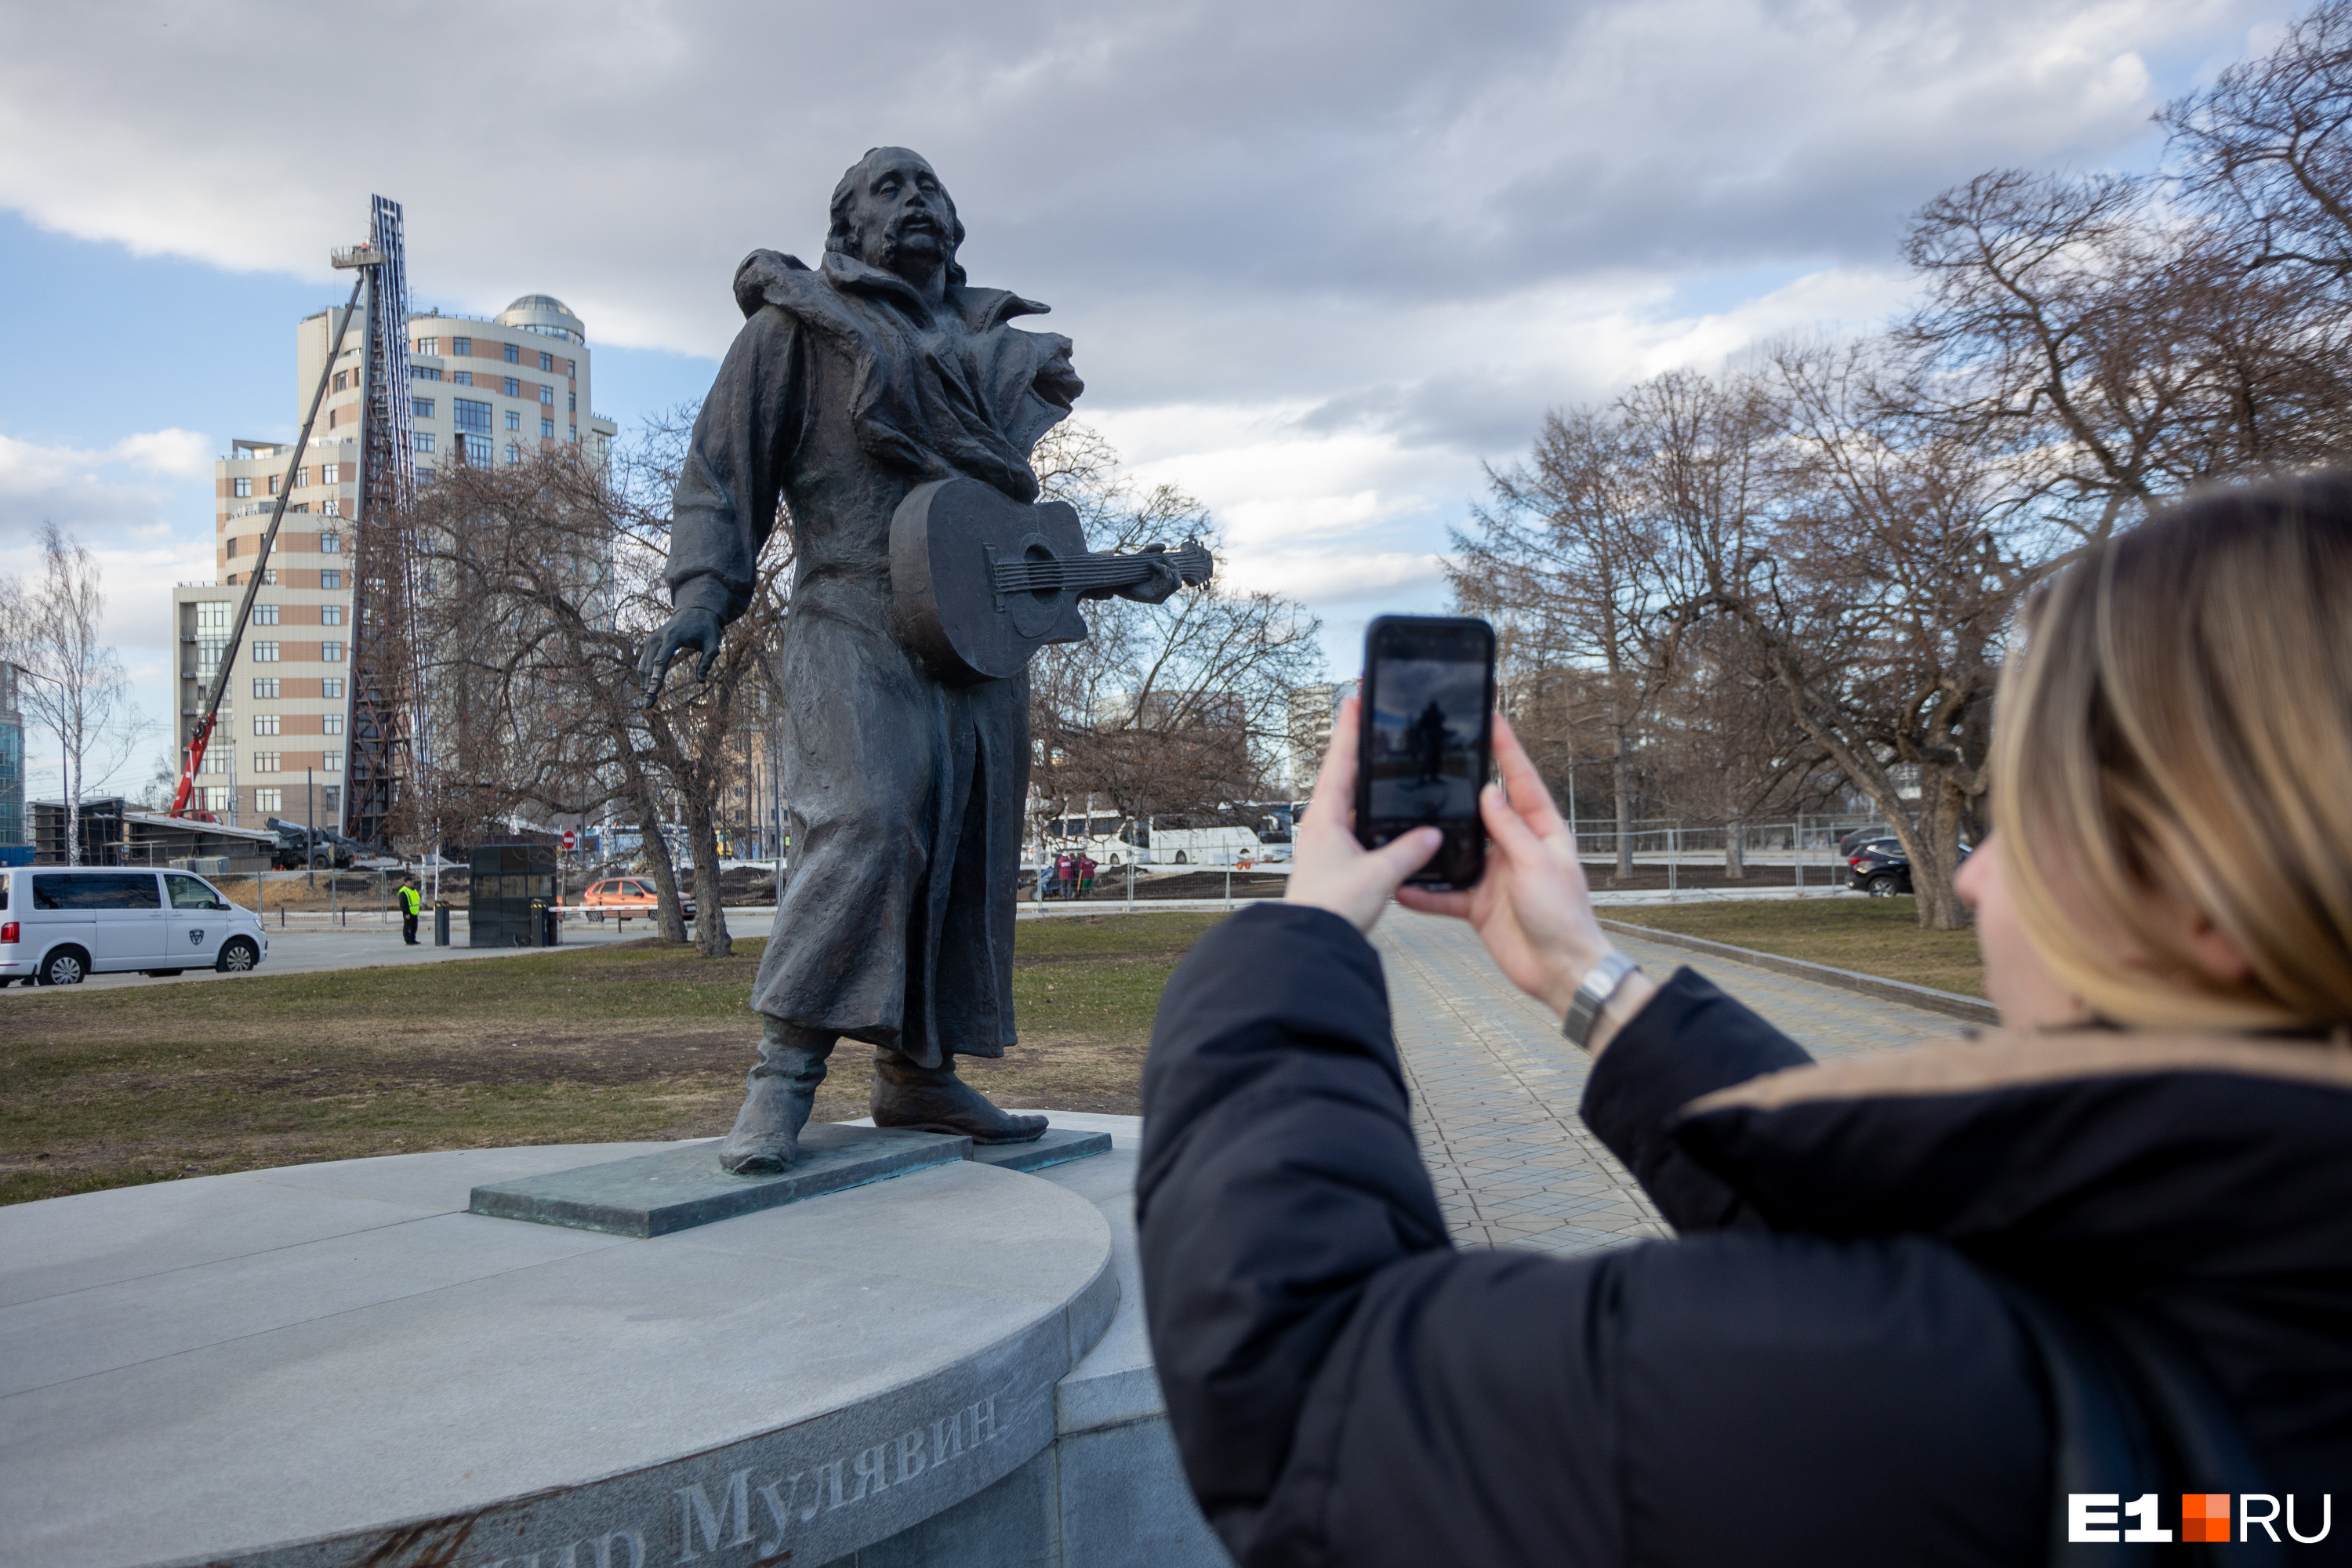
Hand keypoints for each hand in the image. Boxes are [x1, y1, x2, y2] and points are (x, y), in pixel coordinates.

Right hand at [638, 608, 723, 706]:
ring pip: (643, 665)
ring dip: (644, 683)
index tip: (653, 693)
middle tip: (649, 705)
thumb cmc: (706, 628)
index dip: (656, 678)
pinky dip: (644, 675)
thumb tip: (700, 681)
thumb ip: (708, 661)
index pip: (661, 661)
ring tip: (649, 701)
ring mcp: (652, 639)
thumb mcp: (713, 643)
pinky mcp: (650, 642)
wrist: (695, 610)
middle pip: (649, 665)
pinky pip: (644, 661)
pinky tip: (647, 689)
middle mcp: (657, 638)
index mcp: (672, 637)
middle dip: (648, 686)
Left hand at [1113, 544, 1180, 604]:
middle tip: (1160, 561)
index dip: (1173, 566)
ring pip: (1176, 583)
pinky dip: (1163, 572)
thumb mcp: (1143, 556)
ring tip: (1153, 563)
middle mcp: (1162, 593)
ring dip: (1166, 569)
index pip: (1177, 578)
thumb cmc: (1130, 569)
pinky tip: (1152, 565)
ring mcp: (1159, 597)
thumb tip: (1164, 546)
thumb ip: (1153, 549)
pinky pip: (1166, 585)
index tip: (1161, 557)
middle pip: (1178, 582)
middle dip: (1172, 568)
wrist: (1116, 579)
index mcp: (1162, 585)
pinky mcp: (1153, 598)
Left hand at [1285, 696, 1441, 932]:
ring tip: (1381, 762)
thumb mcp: (1379, 875)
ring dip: (1363, 784)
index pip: (1339, 761)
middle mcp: (1321, 826)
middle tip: (1371, 724)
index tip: (1353, 699)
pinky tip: (1382, 817)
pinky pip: (1355, 828)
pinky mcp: (1333, 862)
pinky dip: (1369, 815)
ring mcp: (1325, 844)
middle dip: (1358, 751)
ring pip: (1349, 804)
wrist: (1311, 944)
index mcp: (1324, 817)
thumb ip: (1408, 851)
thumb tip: (1432, 834)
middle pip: (1343, 777)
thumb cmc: (1331, 908)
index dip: (1349, 729)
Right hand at [1396, 713, 1626, 1025]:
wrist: (1560, 972)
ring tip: (1406, 822)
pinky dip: (1424, 891)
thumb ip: (1510, 829)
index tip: (1492, 717)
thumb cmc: (1564, 917)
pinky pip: (1444, 892)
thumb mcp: (1536, 864)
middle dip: (1461, 789)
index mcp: (1542, 831)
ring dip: (1435, 843)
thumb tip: (1489, 793)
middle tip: (1438, 758)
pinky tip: (1402, 886)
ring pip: (1457, 850)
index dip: (1507, 749)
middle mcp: (1516, 848)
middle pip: (1484, 811)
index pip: (1521, 781)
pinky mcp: (1478, 904)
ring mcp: (1495, 875)